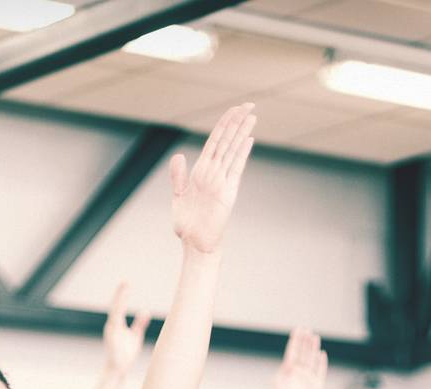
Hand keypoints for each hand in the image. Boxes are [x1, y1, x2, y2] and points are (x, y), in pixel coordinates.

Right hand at [103, 283, 149, 376]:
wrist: (118, 370)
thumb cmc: (125, 354)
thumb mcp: (135, 336)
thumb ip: (139, 324)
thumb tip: (145, 311)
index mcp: (116, 324)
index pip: (119, 306)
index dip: (123, 294)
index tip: (127, 283)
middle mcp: (112, 325)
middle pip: (116, 306)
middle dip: (120, 293)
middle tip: (125, 280)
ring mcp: (111, 331)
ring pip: (115, 312)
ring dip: (120, 300)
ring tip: (124, 288)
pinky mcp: (112, 338)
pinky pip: (115, 323)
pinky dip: (118, 313)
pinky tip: (120, 305)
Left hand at [169, 105, 254, 255]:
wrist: (195, 243)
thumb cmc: (187, 224)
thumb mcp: (179, 197)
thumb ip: (178, 176)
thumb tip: (179, 156)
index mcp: (201, 171)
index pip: (215, 141)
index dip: (224, 124)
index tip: (234, 109)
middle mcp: (213, 172)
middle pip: (226, 140)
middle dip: (236, 121)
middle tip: (249, 103)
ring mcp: (222, 181)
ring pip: (232, 150)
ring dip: (242, 132)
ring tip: (252, 115)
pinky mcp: (228, 191)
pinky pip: (236, 168)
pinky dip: (241, 153)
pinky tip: (248, 139)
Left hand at [273, 327, 326, 388]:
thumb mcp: (279, 384)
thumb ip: (283, 372)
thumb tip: (288, 363)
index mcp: (288, 370)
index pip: (293, 351)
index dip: (295, 341)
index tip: (297, 330)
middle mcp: (299, 372)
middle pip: (303, 353)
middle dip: (305, 341)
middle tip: (307, 329)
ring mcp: (308, 377)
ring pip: (311, 359)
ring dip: (313, 348)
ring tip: (315, 336)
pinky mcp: (316, 385)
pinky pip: (320, 371)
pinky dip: (321, 362)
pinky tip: (322, 354)